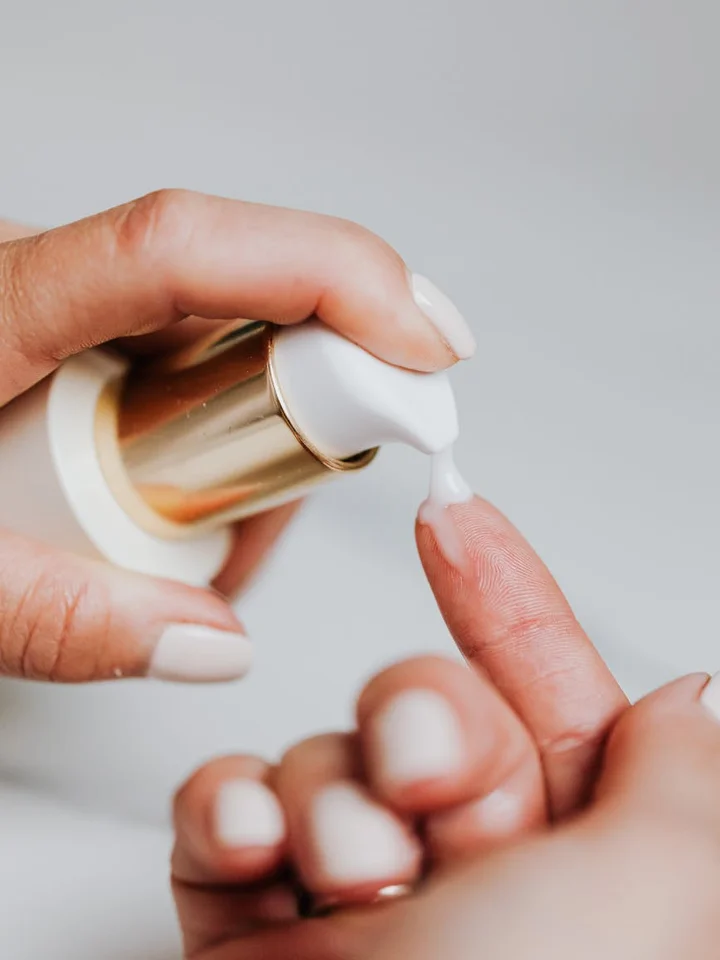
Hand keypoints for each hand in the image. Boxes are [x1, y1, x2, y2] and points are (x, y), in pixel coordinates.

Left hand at [0, 195, 473, 683]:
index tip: (428, 345)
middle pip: (243, 301)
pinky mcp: (87, 332)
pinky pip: (202, 360)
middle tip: (262, 522)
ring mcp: (73, 303)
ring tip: (206, 546)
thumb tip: (210, 639)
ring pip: (235, 341)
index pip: (192, 248)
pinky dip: (228, 442)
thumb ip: (57, 618)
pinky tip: (193, 512)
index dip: (335, 276)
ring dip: (262, 447)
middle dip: (306, 412)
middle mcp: (48, 279)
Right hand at [170, 495, 653, 958]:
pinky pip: (221, 806)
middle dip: (415, 714)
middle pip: (424, 707)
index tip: (458, 513)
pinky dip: (221, 808)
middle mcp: (471, 878)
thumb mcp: (650, 893)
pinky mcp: (255, 919)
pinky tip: (251, 845)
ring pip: (321, 752)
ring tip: (356, 874)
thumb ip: (681, 782)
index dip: (507, 601)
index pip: (546, 698)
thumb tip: (685, 709)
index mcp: (582, 868)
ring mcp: (358, 895)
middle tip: (420, 778)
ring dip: (324, 794)